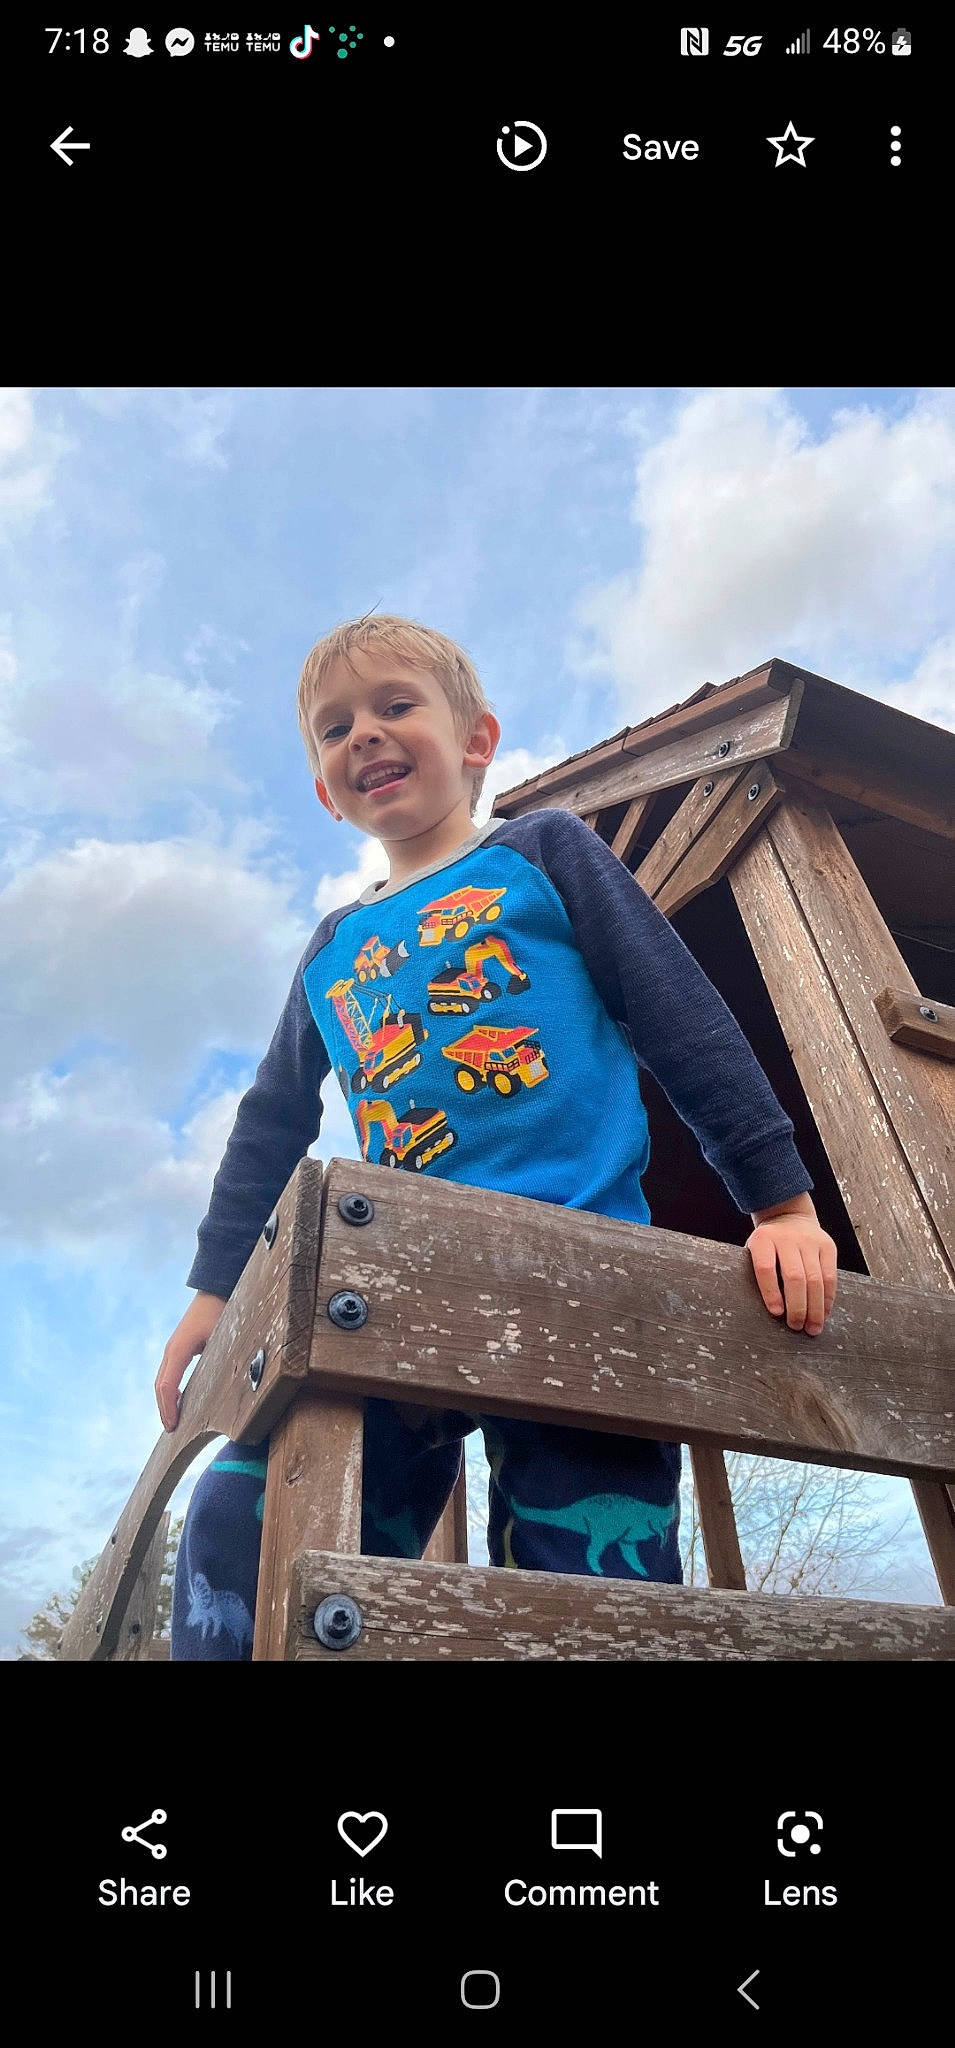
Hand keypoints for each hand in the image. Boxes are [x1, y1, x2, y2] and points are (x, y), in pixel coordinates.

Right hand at [155, 1292, 227, 1430]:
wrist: (215, 1290)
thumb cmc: (221, 1311)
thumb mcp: (223, 1336)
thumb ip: (224, 1359)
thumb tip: (235, 1381)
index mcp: (179, 1350)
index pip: (166, 1386)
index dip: (168, 1408)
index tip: (172, 1426)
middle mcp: (171, 1350)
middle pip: (160, 1386)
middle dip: (164, 1408)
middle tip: (171, 1428)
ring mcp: (173, 1348)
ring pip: (162, 1379)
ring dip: (165, 1400)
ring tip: (172, 1419)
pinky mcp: (179, 1347)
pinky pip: (169, 1372)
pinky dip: (169, 1389)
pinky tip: (179, 1398)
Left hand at [744, 1215, 837, 1336]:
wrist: (789, 1217)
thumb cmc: (769, 1244)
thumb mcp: (755, 1251)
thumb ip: (759, 1273)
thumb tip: (772, 1310)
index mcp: (763, 1240)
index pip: (766, 1268)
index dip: (771, 1292)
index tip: (777, 1313)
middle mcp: (787, 1238)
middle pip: (794, 1277)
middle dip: (797, 1307)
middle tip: (797, 1327)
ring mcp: (810, 1241)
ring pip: (816, 1280)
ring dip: (815, 1308)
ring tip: (813, 1327)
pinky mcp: (828, 1246)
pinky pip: (831, 1277)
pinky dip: (828, 1299)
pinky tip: (824, 1312)